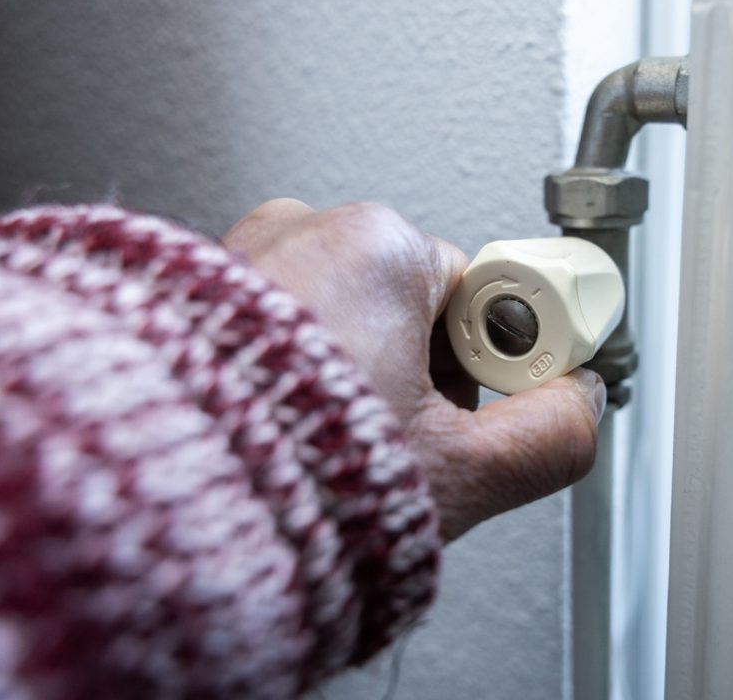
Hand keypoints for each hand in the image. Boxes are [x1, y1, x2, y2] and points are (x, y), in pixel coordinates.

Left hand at [223, 200, 604, 540]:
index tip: (478, 405)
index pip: (483, 294)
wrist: (152, 503)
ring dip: (358, 375)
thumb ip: (549, 435)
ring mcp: (241, 256)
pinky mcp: (193, 294)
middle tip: (402, 439)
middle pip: (415, 304)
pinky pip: (282, 325)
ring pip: (347, 317)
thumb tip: (580, 409)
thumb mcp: (456, 470)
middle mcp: (303, 230)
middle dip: (422, 376)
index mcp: (378, 246)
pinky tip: (289, 423)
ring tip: (334, 438)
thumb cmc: (284, 476)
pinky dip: (296, 371)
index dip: (493, 364)